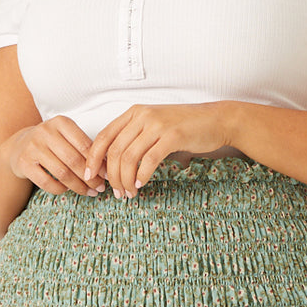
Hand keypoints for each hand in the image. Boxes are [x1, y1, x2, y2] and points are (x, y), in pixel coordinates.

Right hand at [1, 115, 104, 197]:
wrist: (19, 146)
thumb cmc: (51, 143)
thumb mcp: (66, 136)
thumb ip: (84, 148)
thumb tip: (107, 169)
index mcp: (61, 122)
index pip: (85, 145)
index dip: (99, 163)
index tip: (108, 175)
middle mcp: (46, 131)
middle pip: (74, 160)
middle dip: (91, 178)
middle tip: (100, 187)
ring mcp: (33, 147)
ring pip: (62, 173)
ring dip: (78, 186)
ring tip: (89, 192)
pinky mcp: (23, 163)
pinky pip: (46, 182)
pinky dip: (60, 189)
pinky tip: (67, 190)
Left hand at [86, 103, 232, 197]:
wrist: (216, 120)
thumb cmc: (185, 126)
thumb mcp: (154, 125)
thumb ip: (134, 138)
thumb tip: (113, 164)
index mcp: (134, 113)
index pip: (104, 136)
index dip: (93, 158)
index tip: (90, 175)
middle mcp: (142, 116)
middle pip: (114, 150)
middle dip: (111, 175)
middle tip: (115, 192)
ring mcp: (158, 125)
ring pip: (129, 157)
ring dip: (125, 179)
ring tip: (129, 193)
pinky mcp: (173, 136)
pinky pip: (149, 159)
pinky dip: (142, 175)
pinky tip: (141, 184)